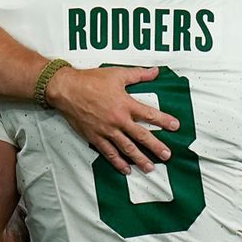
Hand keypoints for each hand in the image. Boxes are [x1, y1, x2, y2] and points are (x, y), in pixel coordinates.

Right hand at [45, 66, 179, 174]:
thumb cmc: (90, 80)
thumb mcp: (117, 74)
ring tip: (150, 168)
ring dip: (140, 159)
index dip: (163, 121)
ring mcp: (106, 131)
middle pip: (141, 136)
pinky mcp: (95, 137)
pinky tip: (126, 169)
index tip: (175, 127)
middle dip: (156, 147)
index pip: (149, 115)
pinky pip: (109, 153)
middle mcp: (118, 120)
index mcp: (125, 104)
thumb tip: (155, 71)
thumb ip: (138, 74)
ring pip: (126, 148)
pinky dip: (118, 162)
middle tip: (167, 155)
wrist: (66, 89)